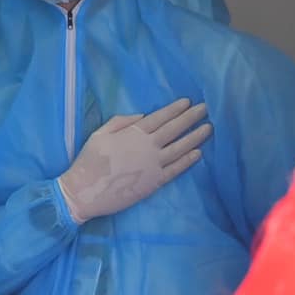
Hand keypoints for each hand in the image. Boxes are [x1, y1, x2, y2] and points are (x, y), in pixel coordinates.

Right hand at [57, 98, 211, 222]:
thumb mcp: (99, 134)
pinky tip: (198, 153)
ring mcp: (153, 165)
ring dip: (195, 137)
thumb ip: (120, 122)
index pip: (160, 117)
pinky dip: (187, 161)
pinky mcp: (155, 182)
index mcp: (133, 133)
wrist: (85, 192)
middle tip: (205, 109)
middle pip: (174, 129)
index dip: (174, 109)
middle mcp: (147, 147)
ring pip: (180, 148)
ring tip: (208, 128)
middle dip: (190, 118)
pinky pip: (175, 169)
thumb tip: (142, 116)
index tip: (187, 102)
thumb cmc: (88, 162)